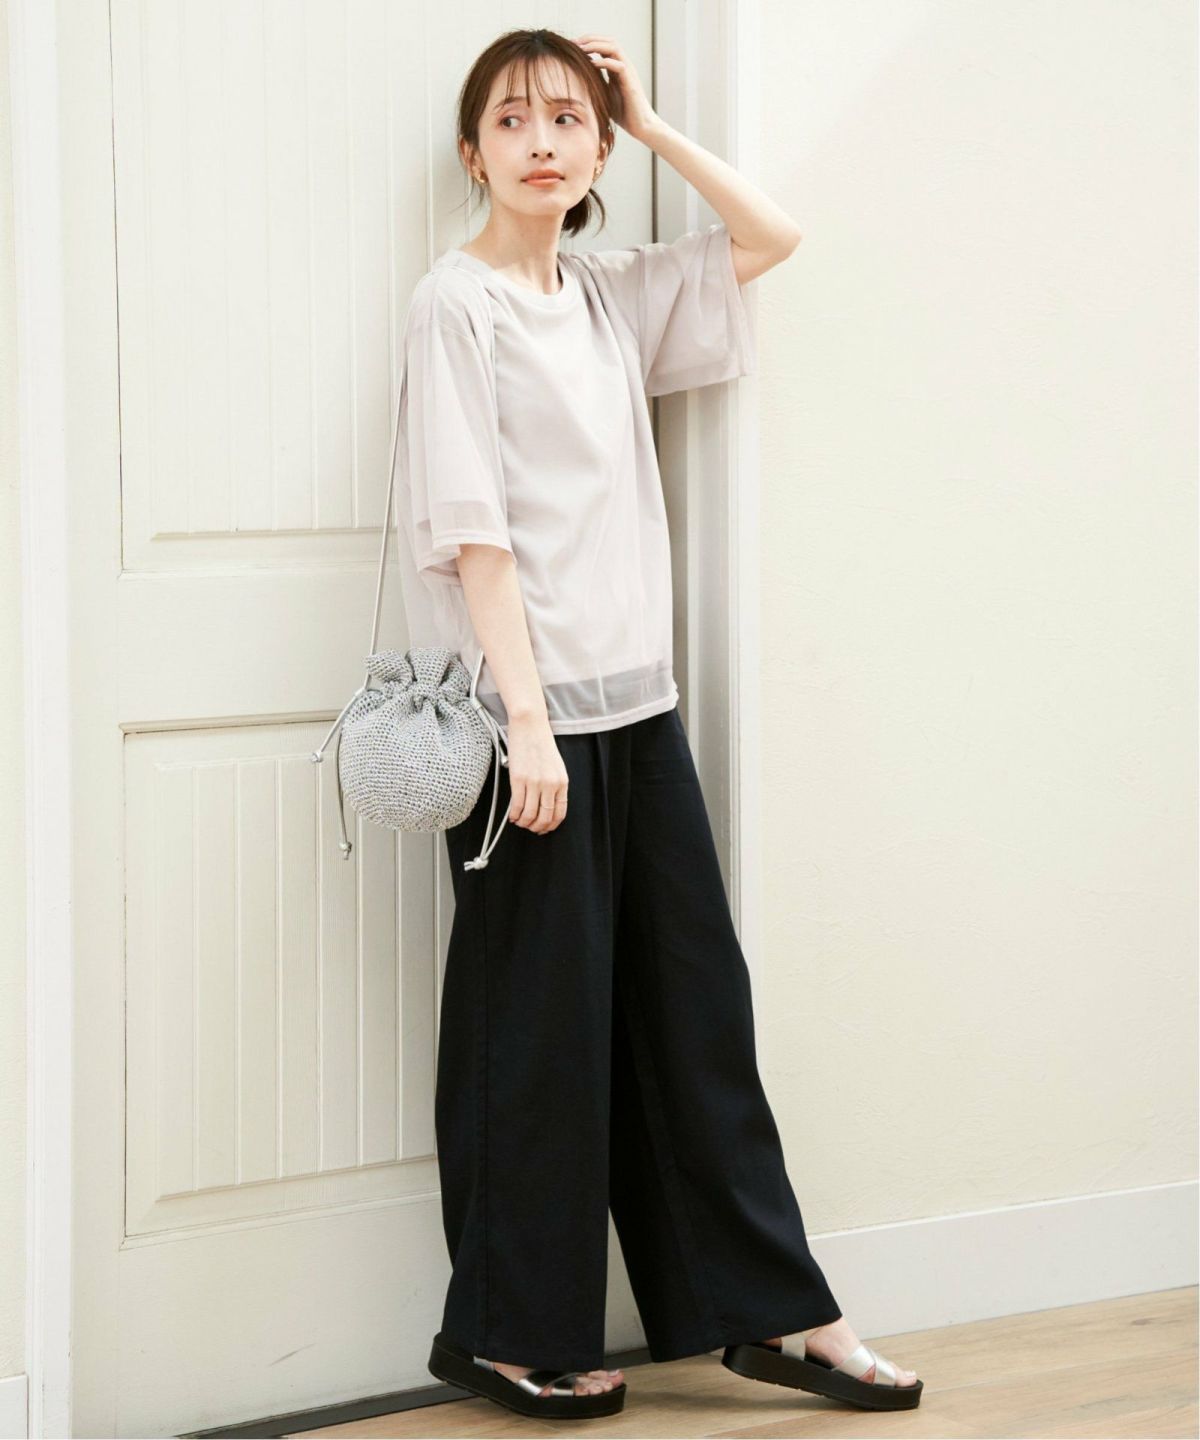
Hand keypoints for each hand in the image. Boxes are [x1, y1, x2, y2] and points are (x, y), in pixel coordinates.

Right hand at [504, 713, 569, 834]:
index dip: (551, 825)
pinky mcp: (519, 779)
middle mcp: (550, 784)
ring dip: (524, 823)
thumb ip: (554, 785)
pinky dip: (514, 815)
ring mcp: (534, 782)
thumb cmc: (541, 742)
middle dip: (536, 827)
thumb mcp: (556, 765)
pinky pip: (517, 805)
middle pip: (545, 817)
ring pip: (530, 815)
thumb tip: (546, 805)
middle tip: (530, 828)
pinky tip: (512, 816)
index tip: (544, 829)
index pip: (559, 813)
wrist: (530, 725)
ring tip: (519, 822)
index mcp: (562, 782)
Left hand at [572, 35, 660, 142]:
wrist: (641, 126)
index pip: (604, 45)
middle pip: (608, 40)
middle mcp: (624, 65)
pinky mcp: (630, 81)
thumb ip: (595, 86)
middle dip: (590, 38)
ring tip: (581, 49)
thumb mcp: (604, 96)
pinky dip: (604, 62)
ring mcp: (628, 71)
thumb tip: (576, 85)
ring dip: (596, 45)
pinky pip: (618, 65)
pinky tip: (591, 64)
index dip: (588, 41)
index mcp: (617, 68)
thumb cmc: (624, 114)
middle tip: (573, 42)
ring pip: (614, 47)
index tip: (571, 45)